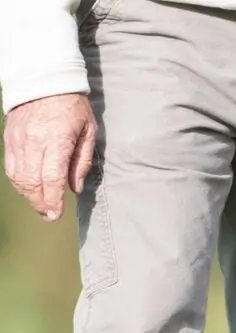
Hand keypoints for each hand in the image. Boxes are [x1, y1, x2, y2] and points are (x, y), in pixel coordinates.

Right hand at [3, 93, 96, 220]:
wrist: (44, 79)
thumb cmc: (72, 106)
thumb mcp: (88, 131)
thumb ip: (82, 161)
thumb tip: (75, 188)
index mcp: (57, 140)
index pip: (52, 178)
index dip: (53, 200)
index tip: (56, 214)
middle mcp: (34, 142)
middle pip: (32, 182)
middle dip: (40, 202)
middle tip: (49, 214)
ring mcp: (18, 140)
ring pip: (18, 177)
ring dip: (28, 195)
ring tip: (40, 204)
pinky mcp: (9, 138)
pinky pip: (10, 166)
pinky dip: (18, 181)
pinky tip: (28, 188)